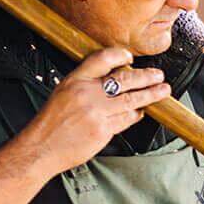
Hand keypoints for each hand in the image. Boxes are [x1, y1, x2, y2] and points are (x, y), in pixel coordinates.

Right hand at [19, 47, 170, 177]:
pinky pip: (126, 120)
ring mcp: (97, 113)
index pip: (102, 59)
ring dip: (150, 94)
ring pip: (132, 100)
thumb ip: (85, 84)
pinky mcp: (103, 131)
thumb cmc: (50, 123)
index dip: (120, 55)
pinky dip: (136, 114)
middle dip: (146, 76)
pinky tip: (141, 111)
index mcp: (74, 81)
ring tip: (162, 90)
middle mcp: (87, 94)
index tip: (130, 57)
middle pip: (124, 79)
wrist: (40, 148)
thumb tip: (111, 78)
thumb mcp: (62, 93)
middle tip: (158, 75)